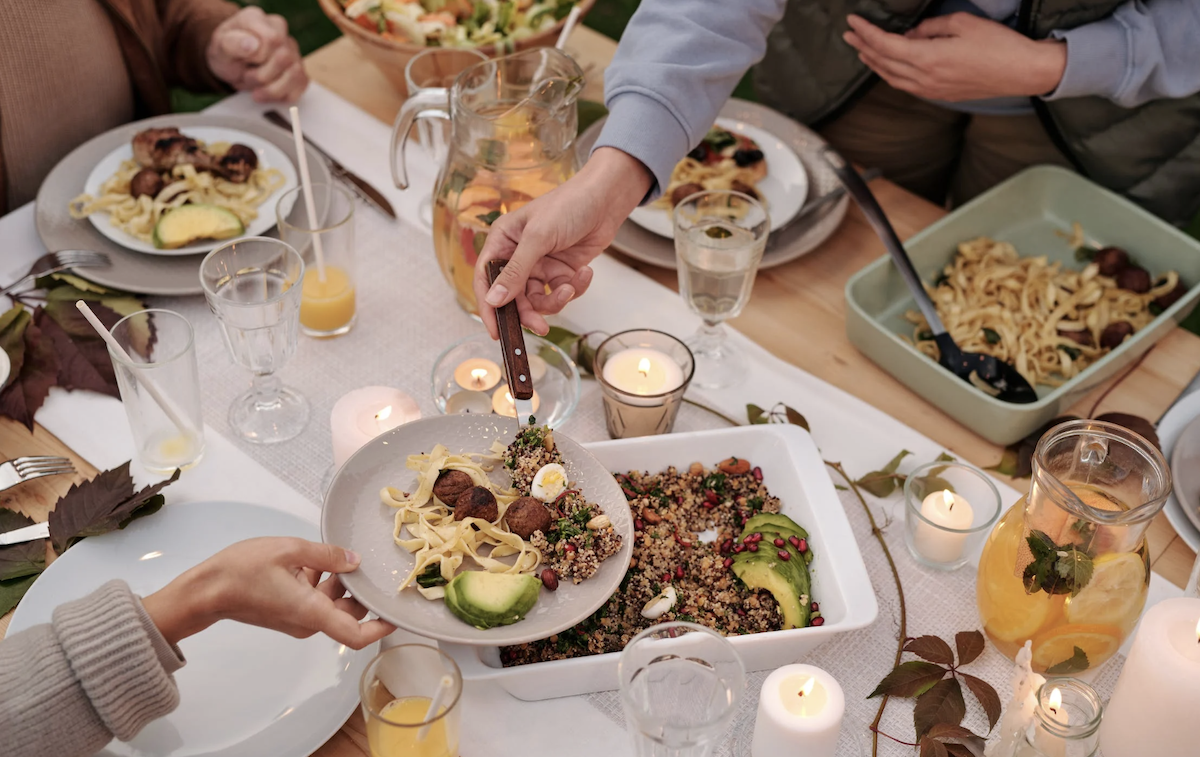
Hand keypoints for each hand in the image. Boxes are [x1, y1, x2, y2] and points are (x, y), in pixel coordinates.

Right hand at [141, 537, 394, 648]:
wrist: (204, 590)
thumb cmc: (241, 571)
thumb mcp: (290, 550)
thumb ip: (326, 555)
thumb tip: (354, 560)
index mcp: (313, 612)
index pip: (357, 635)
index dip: (382, 627)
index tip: (397, 612)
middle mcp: (308, 622)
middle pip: (348, 612)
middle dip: (359, 589)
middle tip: (365, 560)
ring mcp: (297, 619)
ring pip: (332, 603)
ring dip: (337, 580)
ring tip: (331, 553)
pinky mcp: (287, 613)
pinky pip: (315, 599)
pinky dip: (320, 581)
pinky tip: (312, 558)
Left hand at [206, 7, 307, 102]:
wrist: (231, 65)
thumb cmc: (227, 54)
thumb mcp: (220, 49)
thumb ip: (232, 44)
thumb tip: (253, 45)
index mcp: (258, 19)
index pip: (272, 39)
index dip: (258, 57)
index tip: (243, 61)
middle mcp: (279, 31)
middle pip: (285, 58)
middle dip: (262, 77)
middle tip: (246, 77)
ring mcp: (293, 50)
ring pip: (295, 74)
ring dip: (271, 89)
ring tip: (255, 88)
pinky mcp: (299, 69)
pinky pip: (300, 85)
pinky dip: (281, 95)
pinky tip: (267, 92)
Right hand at [474, 147, 651, 336]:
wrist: (605, 199)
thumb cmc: (568, 205)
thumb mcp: (538, 237)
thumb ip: (516, 271)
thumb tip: (494, 300)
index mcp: (503, 242)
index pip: (486, 280)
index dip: (488, 307)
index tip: (496, 331)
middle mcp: (518, 256)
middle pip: (513, 297)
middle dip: (528, 312)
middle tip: (540, 326)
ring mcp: (540, 265)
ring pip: (539, 301)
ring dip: (556, 300)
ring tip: (570, 288)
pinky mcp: (561, 271)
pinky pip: (561, 293)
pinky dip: (575, 288)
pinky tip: (585, 272)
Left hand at [843, 13, 1066, 101]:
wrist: (1021, 72)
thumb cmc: (997, 45)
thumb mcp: (962, 23)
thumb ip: (931, 28)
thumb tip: (912, 34)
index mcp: (928, 59)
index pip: (885, 45)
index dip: (866, 33)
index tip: (853, 22)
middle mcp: (924, 79)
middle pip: (883, 63)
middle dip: (863, 47)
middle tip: (849, 35)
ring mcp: (931, 90)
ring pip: (892, 78)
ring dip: (874, 64)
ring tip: (862, 51)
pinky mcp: (940, 95)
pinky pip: (906, 86)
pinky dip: (890, 74)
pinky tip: (887, 67)